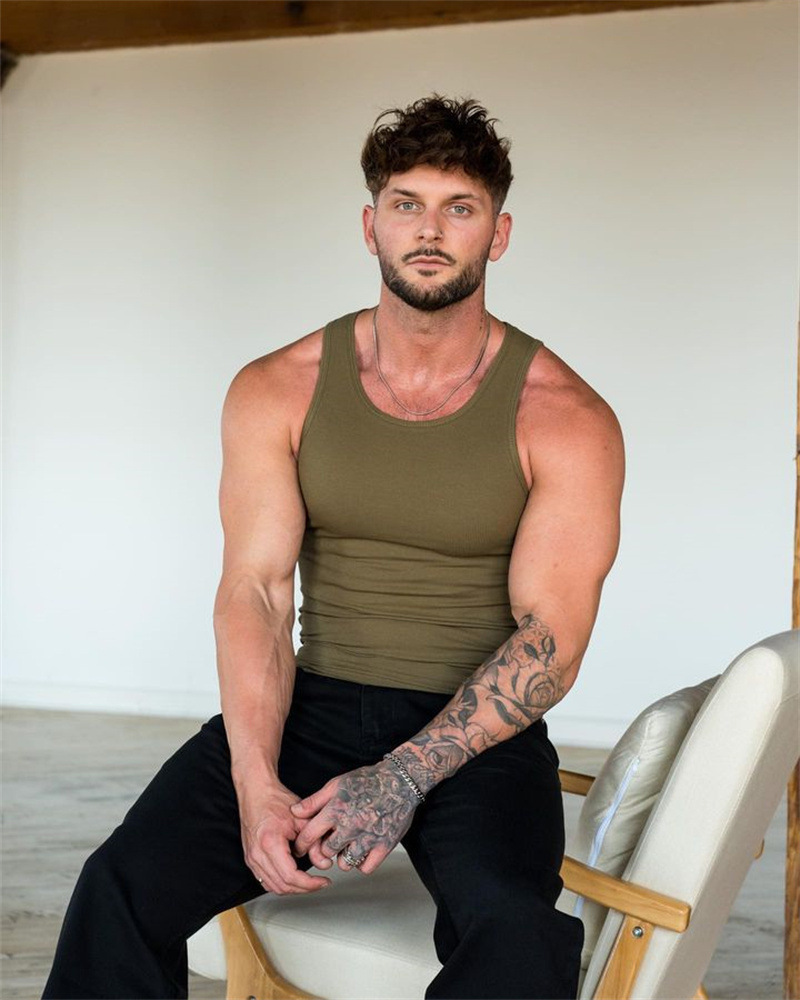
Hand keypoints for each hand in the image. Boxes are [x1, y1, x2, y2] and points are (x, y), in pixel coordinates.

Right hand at [236, 775, 332, 894]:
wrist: (256, 792)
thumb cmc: (275, 800)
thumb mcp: (301, 818)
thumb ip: (314, 841)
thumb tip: (324, 862)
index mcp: (270, 843)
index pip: (290, 876)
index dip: (310, 884)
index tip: (323, 881)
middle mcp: (257, 854)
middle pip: (282, 886)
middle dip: (304, 888)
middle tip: (320, 883)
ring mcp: (251, 858)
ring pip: (273, 887)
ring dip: (293, 889)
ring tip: (309, 882)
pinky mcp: (251, 859)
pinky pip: (265, 881)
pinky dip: (281, 883)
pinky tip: (293, 878)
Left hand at [290, 760, 420, 875]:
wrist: (400, 780)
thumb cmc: (368, 780)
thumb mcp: (336, 784)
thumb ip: (314, 801)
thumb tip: (294, 812)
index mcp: (336, 810)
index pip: (309, 836)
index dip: (301, 844)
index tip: (302, 847)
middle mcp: (351, 826)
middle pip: (326, 853)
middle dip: (324, 849)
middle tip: (329, 842)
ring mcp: (368, 837)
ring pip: (345, 863)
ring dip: (343, 857)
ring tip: (347, 844)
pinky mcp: (384, 845)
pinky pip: (365, 867)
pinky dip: (362, 862)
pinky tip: (362, 849)